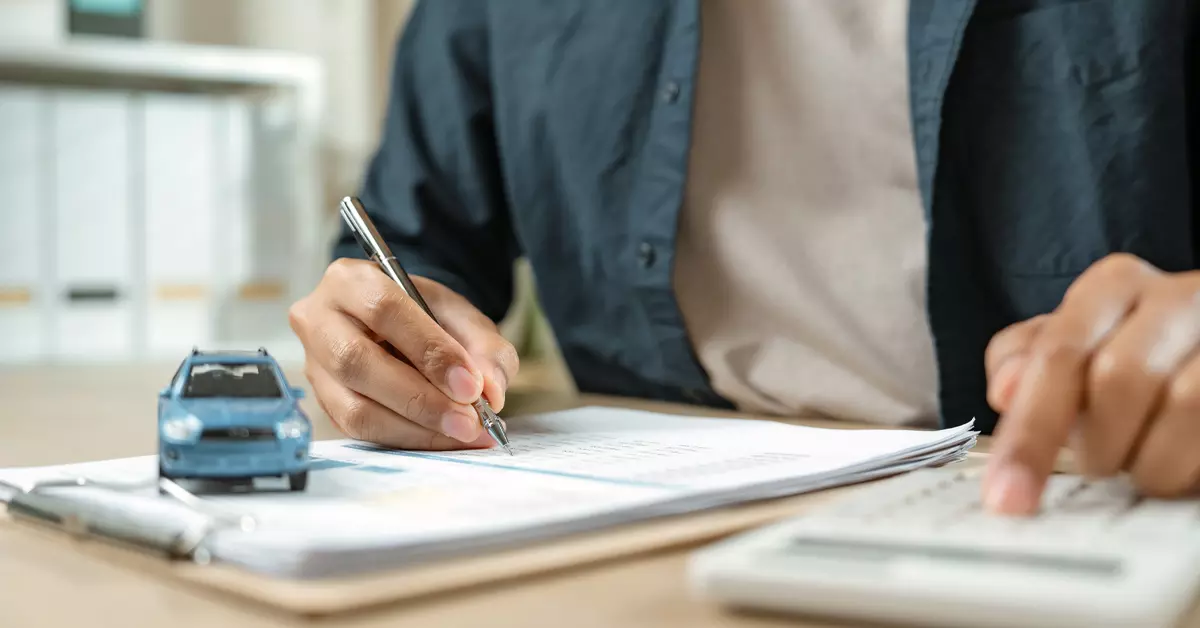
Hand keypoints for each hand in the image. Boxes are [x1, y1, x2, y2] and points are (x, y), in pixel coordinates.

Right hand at [288, 259, 518, 448]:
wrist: (399, 326)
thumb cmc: (426, 316)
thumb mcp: (461, 316)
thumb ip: (483, 347)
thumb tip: (491, 392)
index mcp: (351, 280)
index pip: (385, 311)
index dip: (429, 352)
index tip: (470, 386)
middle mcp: (319, 320)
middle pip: (359, 363)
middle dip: (421, 400)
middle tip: (469, 421)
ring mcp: (314, 366)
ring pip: (355, 408)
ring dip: (416, 429)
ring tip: (464, 434)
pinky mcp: (323, 403)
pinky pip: (359, 432)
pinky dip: (407, 440)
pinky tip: (443, 439)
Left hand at [983, 253, 1199, 513]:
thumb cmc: (1135, 352)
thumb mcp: (1075, 346)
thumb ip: (1027, 362)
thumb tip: (1005, 390)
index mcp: (1113, 287)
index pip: (1058, 354)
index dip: (1029, 432)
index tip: (1007, 498)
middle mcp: (1174, 298)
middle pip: (1119, 376)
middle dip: (1098, 443)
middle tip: (1095, 465)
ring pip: (1184, 403)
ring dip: (1152, 460)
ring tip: (1144, 466)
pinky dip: (1193, 466)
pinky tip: (1183, 465)